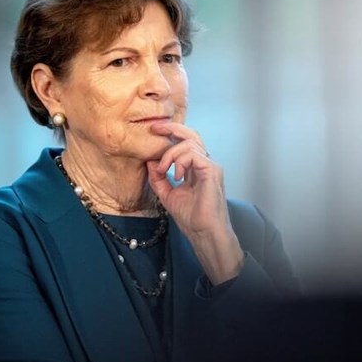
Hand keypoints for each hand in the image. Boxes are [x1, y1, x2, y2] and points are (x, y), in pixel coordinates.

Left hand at [146, 122, 243, 284]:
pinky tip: (176, 175)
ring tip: (163, 170)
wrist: (203, 232)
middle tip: (154, 129)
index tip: (152, 133)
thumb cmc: (192, 218)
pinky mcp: (212, 171)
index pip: (184, 143)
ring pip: (189, 143)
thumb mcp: (167, 195)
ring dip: (170, 154)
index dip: (170, 134)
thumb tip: (149, 161)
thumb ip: (159, 178)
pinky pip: (193, 154)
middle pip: (191, 135)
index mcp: (195, 168)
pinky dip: (180, 161)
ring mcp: (210, 166)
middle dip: (172, 128)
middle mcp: (204, 164)